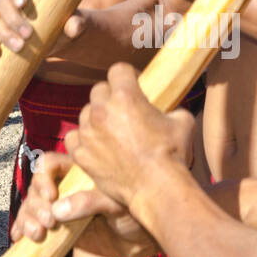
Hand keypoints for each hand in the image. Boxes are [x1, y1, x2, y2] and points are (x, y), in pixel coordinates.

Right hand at [0, 0, 86, 57]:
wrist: (56, 40)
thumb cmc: (66, 25)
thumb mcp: (74, 23)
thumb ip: (77, 23)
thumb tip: (75, 26)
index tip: (22, 4)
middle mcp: (10, 0)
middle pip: (2, 2)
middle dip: (13, 19)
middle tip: (28, 35)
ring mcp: (0, 16)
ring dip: (3, 33)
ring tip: (19, 47)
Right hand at [11, 152, 157, 256]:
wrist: (140, 241)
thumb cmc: (136, 215)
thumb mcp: (118, 204)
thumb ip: (91, 202)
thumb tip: (57, 210)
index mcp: (79, 172)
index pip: (50, 164)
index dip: (44, 177)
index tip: (51, 196)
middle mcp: (65, 186)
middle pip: (36, 186)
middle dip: (36, 204)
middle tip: (48, 221)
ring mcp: (58, 207)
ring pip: (31, 206)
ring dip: (28, 218)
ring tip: (37, 234)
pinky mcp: (55, 227)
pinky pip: (32, 224)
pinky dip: (22, 229)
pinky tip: (18, 237)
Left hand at [66, 62, 195, 207]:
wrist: (156, 187)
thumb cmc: (172, 153)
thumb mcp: (182, 121)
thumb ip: (169, 108)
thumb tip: (168, 109)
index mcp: (125, 96)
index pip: (118, 70)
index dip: (128, 76)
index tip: (135, 85)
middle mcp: (101, 110)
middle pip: (99, 90)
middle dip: (110, 96)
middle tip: (123, 110)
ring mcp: (88, 132)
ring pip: (85, 114)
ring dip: (96, 118)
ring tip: (111, 131)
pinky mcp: (80, 153)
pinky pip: (74, 138)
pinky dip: (83, 140)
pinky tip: (96, 145)